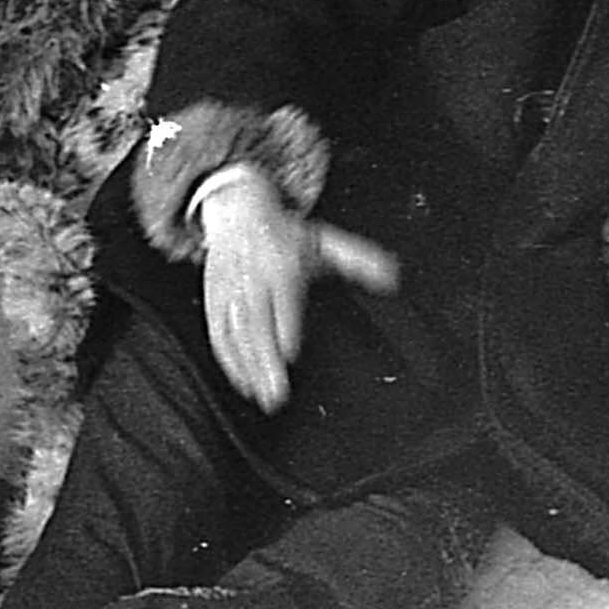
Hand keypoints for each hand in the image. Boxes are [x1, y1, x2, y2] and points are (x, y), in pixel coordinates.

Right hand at [199, 169, 401, 410]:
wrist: (237, 213)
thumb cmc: (286, 235)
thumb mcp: (325, 242)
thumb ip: (358, 260)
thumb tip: (392, 275)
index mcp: (281, 264)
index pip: (281, 298)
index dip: (284, 325)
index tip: (290, 352)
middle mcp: (253, 279)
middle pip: (257, 324)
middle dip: (265, 360)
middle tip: (277, 393)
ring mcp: (231, 292)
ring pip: (235, 333)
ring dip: (246, 366)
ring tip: (261, 395)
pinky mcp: (216, 301)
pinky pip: (218, 334)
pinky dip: (228, 360)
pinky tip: (243, 383)